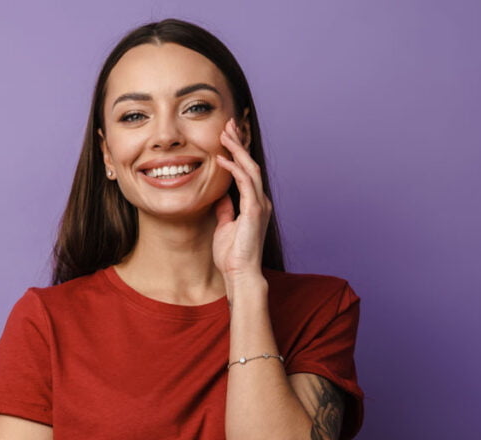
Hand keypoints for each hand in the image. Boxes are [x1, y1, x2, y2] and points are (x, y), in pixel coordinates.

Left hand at [211, 117, 271, 281]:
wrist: (240, 273)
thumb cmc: (232, 255)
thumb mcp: (225, 226)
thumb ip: (225, 210)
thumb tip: (220, 197)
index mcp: (254, 203)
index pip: (247, 171)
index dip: (238, 152)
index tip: (228, 136)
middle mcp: (260, 201)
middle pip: (251, 164)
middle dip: (240, 143)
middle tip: (229, 124)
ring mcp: (259, 205)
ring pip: (251, 168)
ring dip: (238, 149)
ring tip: (226, 133)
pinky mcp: (254, 211)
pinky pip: (246, 183)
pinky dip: (234, 169)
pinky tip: (223, 158)